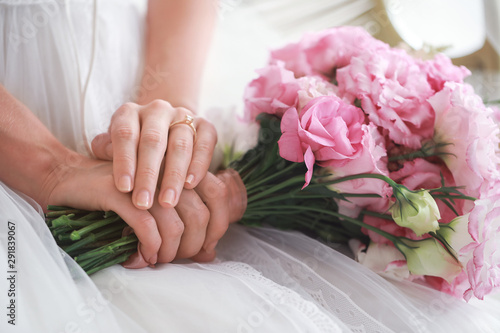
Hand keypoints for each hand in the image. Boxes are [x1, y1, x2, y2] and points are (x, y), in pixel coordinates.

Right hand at [46, 155, 245, 266]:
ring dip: (170, 251)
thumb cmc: (119, 197)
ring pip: (175, 224)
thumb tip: (210, 254)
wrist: (70, 177)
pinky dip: (149, 247)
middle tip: (177, 259)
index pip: (218, 195)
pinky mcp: (118, 191)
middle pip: (200, 214)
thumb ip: (185, 225)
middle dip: (192, 246)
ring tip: (159, 260)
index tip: (204, 248)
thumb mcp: (157, 207)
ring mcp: (143, 181)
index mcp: (180, 168)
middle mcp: (166, 170)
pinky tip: (143, 255)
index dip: (217, 227)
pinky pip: (146, 226)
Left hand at [91, 100, 216, 209]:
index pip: (125, 134)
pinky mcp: (205, 125)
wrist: (165, 132)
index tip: (124, 188)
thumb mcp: (113, 148)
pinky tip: (190, 185)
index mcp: (129, 112)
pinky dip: (198, 164)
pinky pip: (204, 144)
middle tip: (143, 203)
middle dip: (148, 174)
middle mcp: (157, 110)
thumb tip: (105, 155)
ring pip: (180, 144)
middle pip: (153, 140)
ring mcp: (183, 115)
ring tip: (168, 202)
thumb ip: (107, 151)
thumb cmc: (132, 149)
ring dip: (173, 175)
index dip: (124, 161)